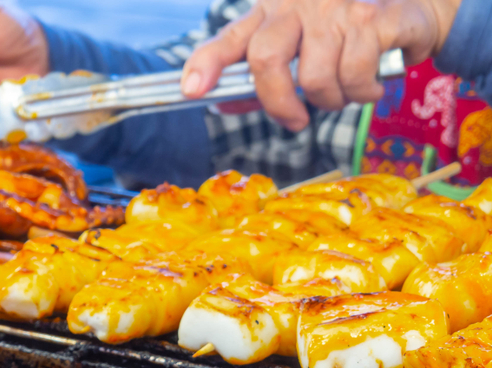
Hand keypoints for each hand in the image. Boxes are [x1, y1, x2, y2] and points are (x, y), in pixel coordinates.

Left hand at [181, 0, 462, 131]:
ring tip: (344, 93)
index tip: (190, 90)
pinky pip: (355, 75)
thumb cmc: (346, 31)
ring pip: (315, 78)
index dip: (206, 64)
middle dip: (278, 103)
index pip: (229, 38)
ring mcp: (336, 9)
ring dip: (331, 101)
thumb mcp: (299, 46)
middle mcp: (299, 4)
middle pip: (266, 59)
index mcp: (272, 10)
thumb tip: (224, 103)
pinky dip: (362, 93)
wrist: (414, 6)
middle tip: (295, 120)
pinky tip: (368, 84)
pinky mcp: (373, 17)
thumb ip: (261, 74)